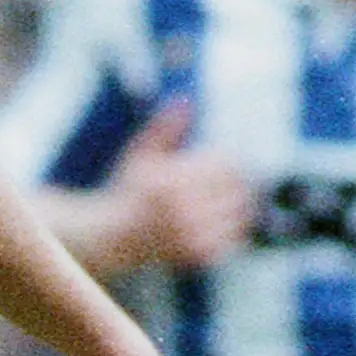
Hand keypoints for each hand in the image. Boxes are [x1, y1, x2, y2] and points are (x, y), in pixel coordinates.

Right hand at [106, 98, 252, 269]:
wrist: (116, 238)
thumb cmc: (130, 190)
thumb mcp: (141, 154)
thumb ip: (165, 128)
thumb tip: (185, 100)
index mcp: (170, 184)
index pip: (224, 165)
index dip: (229, 160)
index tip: (223, 159)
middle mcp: (181, 212)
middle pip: (237, 188)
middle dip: (236, 181)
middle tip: (230, 179)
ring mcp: (192, 236)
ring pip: (240, 213)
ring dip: (240, 203)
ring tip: (227, 198)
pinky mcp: (199, 255)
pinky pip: (234, 237)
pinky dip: (235, 227)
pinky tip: (222, 220)